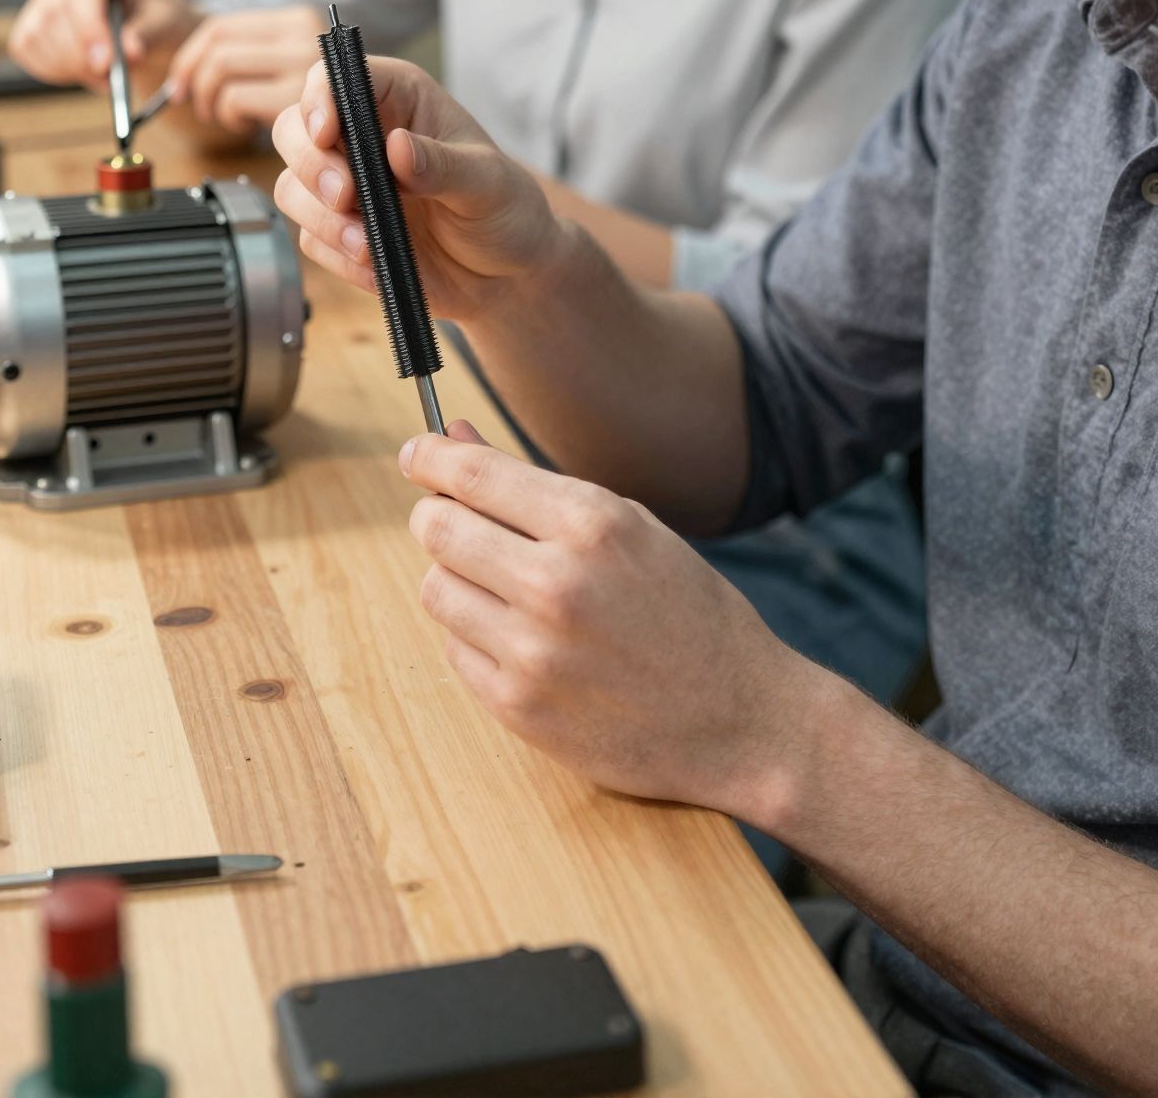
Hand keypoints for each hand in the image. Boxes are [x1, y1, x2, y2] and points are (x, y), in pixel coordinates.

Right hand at [8, 0, 196, 90]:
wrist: (146, 28)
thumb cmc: (157, 17)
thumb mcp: (166, 22)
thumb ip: (148, 34)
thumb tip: (130, 53)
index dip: (89, 27)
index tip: (105, 64)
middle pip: (55, 12)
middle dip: (80, 57)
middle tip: (110, 83)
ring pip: (37, 33)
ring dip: (69, 67)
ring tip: (105, 77)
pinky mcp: (30, 18)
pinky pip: (26, 48)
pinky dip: (52, 70)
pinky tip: (82, 72)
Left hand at [165, 6, 325, 132]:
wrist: (387, 131)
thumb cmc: (329, 111)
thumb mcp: (292, 71)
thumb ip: (256, 60)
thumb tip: (186, 74)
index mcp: (299, 21)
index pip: (221, 25)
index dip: (190, 56)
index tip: (180, 83)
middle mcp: (305, 34)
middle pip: (216, 45)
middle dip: (193, 80)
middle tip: (199, 107)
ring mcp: (304, 64)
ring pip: (220, 67)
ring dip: (213, 101)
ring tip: (228, 117)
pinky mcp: (297, 98)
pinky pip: (235, 98)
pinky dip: (230, 117)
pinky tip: (249, 127)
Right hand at [272, 56, 566, 321]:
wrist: (506, 274)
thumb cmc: (505, 209)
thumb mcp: (488, 183)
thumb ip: (443, 165)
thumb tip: (397, 146)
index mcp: (398, 99)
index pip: (336, 77)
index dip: (320, 99)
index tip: (326, 133)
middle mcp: (363, 136)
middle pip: (294, 130)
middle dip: (312, 166)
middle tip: (346, 198)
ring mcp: (347, 185)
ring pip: (293, 188)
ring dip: (322, 220)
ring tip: (366, 246)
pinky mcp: (340, 231)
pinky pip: (311, 240)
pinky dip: (337, 257)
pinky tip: (378, 267)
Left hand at [401, 425, 802, 812]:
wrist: (740, 720)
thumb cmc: (688, 611)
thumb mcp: (630, 527)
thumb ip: (536, 487)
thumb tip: (455, 439)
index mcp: (593, 524)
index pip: (472, 475)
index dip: (431, 457)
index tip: (417, 453)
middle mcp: (556, 583)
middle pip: (438, 527)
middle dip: (439, 516)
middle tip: (456, 520)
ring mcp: (532, 651)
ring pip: (437, 589)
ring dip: (458, 579)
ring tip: (506, 587)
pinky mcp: (517, 707)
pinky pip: (455, 649)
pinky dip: (477, 636)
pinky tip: (524, 639)